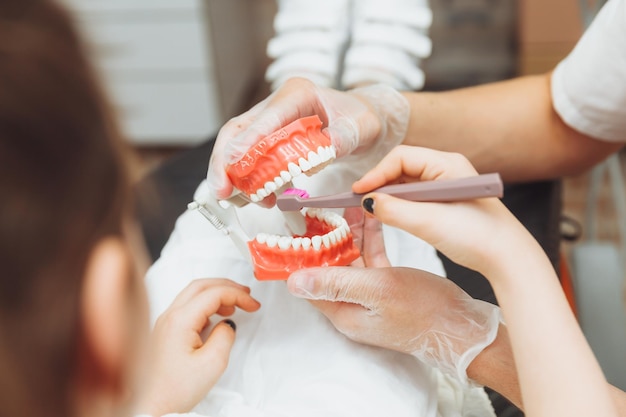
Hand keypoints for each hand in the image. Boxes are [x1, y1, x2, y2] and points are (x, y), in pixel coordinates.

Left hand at [136, 279, 260, 415]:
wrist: (151, 406)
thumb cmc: (174, 390)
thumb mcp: (212, 364)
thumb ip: (225, 336)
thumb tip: (228, 324)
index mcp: (180, 320)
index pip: (214, 293)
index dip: (238, 295)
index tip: (253, 305)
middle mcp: (169, 316)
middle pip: (201, 286)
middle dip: (227, 286)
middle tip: (246, 295)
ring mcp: (164, 323)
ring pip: (192, 294)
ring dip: (216, 294)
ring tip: (235, 305)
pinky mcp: (164, 332)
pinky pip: (187, 307)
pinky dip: (205, 305)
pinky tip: (216, 317)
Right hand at [207, 77, 409, 199]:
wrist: (361, 121)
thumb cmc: (359, 119)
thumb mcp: (360, 127)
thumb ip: (343, 136)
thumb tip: (326, 149)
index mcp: (297, 94)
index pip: (265, 118)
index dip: (246, 141)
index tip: (234, 165)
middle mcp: (277, 106)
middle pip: (237, 130)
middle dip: (225, 162)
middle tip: (221, 191)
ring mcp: (269, 123)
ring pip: (238, 148)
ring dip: (236, 177)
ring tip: (245, 201)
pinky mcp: (269, 141)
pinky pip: (251, 161)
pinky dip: (251, 181)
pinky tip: (261, 198)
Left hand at [288, 208, 499, 383]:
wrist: (464, 329)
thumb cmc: (425, 312)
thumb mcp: (377, 290)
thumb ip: (336, 283)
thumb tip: (293, 282)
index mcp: (344, 313)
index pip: (311, 282)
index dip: (304, 255)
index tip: (301, 228)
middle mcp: (354, 308)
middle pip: (331, 269)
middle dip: (329, 238)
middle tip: (328, 210)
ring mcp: (371, 299)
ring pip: (353, 262)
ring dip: (351, 235)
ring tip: (352, 206)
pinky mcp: (389, 291)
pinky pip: (373, 262)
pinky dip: (370, 242)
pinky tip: (372, 220)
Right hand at [352, 145, 537, 277]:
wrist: (509, 260)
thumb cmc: (478, 237)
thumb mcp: (429, 223)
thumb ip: (393, 210)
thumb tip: (367, 202)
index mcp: (447, 164)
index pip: (400, 158)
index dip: (376, 174)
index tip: (358, 194)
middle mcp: (448, 169)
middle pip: (402, 168)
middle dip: (380, 184)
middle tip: (360, 203)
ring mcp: (448, 185)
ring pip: (407, 184)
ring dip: (389, 196)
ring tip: (372, 211)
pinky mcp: (447, 202)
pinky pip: (416, 197)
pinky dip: (400, 205)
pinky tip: (391, 217)